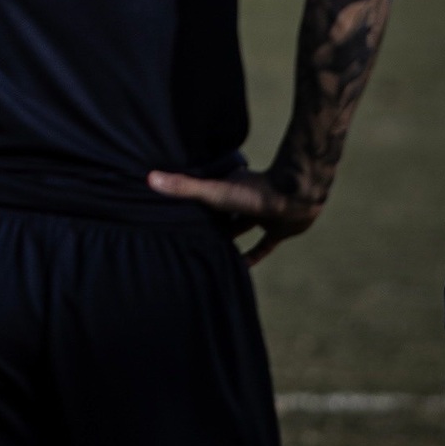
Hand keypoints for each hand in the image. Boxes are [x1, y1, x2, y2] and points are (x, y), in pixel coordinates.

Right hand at [147, 167, 323, 266]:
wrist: (295, 197)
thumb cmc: (253, 192)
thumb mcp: (214, 192)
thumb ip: (184, 187)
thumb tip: (149, 178)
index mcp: (227, 185)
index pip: (204, 190)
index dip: (191, 199)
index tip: (174, 208)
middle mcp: (242, 197)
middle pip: (222, 210)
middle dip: (208, 220)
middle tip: (190, 234)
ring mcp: (260, 213)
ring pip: (241, 226)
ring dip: (229, 236)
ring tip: (210, 249)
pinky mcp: (276, 230)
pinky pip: (263, 245)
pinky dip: (253, 256)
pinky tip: (243, 268)